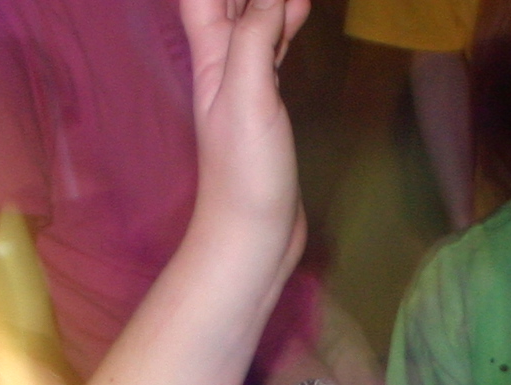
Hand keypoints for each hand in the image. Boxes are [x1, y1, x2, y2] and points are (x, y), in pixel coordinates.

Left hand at [182, 0, 310, 296]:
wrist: (252, 237)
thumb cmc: (245, 172)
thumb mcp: (247, 94)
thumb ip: (255, 37)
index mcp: (211, 54)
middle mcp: (223, 62)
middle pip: (229, 1)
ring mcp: (245, 83)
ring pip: (253, 19)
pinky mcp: (267, 104)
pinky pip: (273, 47)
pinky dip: (284, 23)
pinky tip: (298, 10)